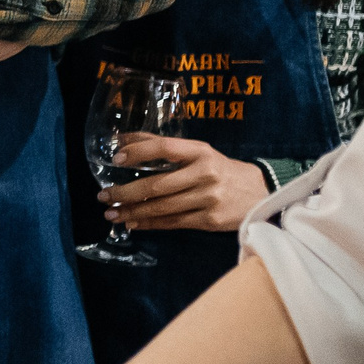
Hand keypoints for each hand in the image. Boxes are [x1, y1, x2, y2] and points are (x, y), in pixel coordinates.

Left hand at [98, 135, 270, 232]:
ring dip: (132, 212)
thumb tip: (122, 140)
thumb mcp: (200, 152)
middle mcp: (205, 173)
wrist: (260, 193)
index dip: (138, 151)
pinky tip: (133, 223)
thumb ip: (165, 146)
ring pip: (162, 207)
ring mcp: (208, 198)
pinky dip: (150, 224)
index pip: (165, 147)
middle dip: (125, 192)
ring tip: (112, 213)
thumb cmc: (221, 170)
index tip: (116, 158)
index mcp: (201, 151)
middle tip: (103, 196)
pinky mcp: (210, 219)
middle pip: (157, 185)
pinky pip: (173, 222)